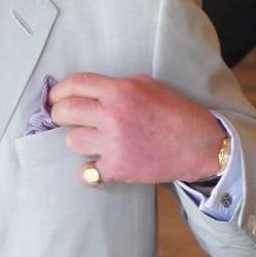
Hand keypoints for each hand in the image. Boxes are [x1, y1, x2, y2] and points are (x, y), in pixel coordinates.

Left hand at [48, 72, 225, 184]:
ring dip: (79, 141)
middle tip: (64, 118)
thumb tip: (87, 91)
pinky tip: (100, 164)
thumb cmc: (175, 113)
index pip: (75, 84)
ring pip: (72, 141)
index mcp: (120, 90)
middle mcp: (113, 115)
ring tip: (94, 141)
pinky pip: (86, 172)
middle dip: (60, 114)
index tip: (55, 97)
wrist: (200, 145)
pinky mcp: (118, 167)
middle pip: (65, 112)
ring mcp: (113, 143)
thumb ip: (116, 86)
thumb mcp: (147, 85)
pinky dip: (90, 170)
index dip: (58, 91)